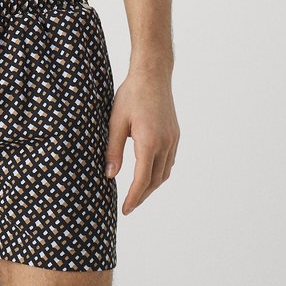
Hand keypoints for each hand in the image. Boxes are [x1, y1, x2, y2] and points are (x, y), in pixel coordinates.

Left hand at [104, 70, 179, 214]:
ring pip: (165, 172)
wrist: (153, 74)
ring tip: (138, 192)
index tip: (126, 210)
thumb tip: (110, 175)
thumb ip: (113, 150)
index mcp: (149, 141)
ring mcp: (173, 139)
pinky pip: (169, 161)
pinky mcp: (175, 134)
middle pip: (156, 180)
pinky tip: (149, 172)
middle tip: (129, 206)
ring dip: (152, 185)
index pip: (142, 179)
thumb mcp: (116, 121)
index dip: (134, 198)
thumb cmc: (131, 95)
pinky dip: (159, 172)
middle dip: (142, 195)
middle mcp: (165, 143)